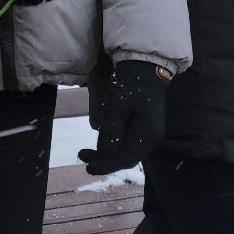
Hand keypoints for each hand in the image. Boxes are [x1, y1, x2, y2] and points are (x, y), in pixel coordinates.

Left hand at [78, 60, 172, 175]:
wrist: (144, 67)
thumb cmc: (129, 85)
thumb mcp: (116, 107)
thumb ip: (111, 132)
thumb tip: (104, 154)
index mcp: (146, 135)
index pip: (125, 159)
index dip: (105, 166)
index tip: (87, 166)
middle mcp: (151, 138)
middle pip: (127, 157)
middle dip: (104, 161)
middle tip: (82, 156)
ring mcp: (149, 132)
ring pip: (127, 150)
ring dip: (108, 153)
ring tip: (88, 152)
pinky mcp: (144, 125)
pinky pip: (129, 142)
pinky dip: (114, 145)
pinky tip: (102, 140)